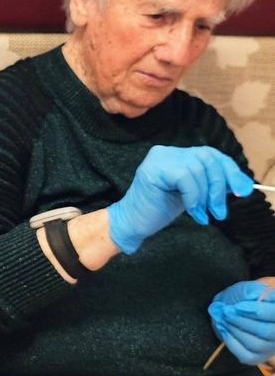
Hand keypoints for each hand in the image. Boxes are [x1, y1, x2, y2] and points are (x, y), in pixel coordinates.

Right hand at [106, 145, 252, 253]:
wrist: (132, 223)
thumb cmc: (159, 209)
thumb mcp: (193, 194)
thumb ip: (211, 185)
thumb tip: (243, 184)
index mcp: (176, 155)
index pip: (210, 154)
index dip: (230, 170)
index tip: (242, 191)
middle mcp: (166, 152)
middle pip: (207, 158)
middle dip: (219, 186)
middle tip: (220, 211)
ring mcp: (158, 159)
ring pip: (198, 169)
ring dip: (206, 196)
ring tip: (202, 214)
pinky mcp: (152, 170)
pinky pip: (186, 178)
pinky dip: (194, 197)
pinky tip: (192, 212)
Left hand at [209, 281, 274, 364]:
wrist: (231, 309)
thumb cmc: (242, 298)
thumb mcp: (247, 289)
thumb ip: (253, 292)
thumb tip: (257, 298)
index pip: (274, 314)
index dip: (258, 311)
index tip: (238, 306)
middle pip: (265, 331)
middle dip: (241, 320)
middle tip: (226, 311)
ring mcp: (270, 347)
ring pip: (255, 344)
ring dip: (234, 329)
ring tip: (223, 318)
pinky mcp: (257, 356)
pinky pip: (246, 356)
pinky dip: (232, 342)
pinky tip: (224, 329)